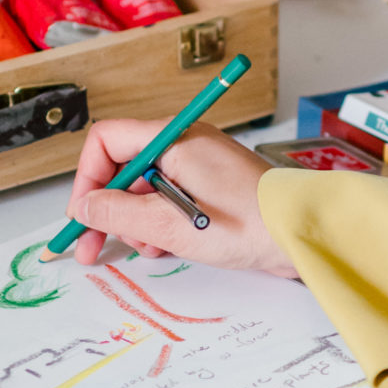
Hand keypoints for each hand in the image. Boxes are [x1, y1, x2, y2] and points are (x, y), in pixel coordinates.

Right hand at [62, 120, 298, 274]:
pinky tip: (166, 246)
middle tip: (94, 247)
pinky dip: (160, 222)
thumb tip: (85, 208)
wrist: (303, 233)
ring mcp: (200, 164)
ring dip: (136, 221)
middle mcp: (185, 143)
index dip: (88, 178)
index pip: (107, 141)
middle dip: (108, 208)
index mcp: (173, 139)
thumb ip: (118, 214)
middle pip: (124, 167)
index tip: (84, 215)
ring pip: (145, 187)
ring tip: (148, 248)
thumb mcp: (170, 226)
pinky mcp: (212, 185)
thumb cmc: (249, 224)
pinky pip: (170, 197)